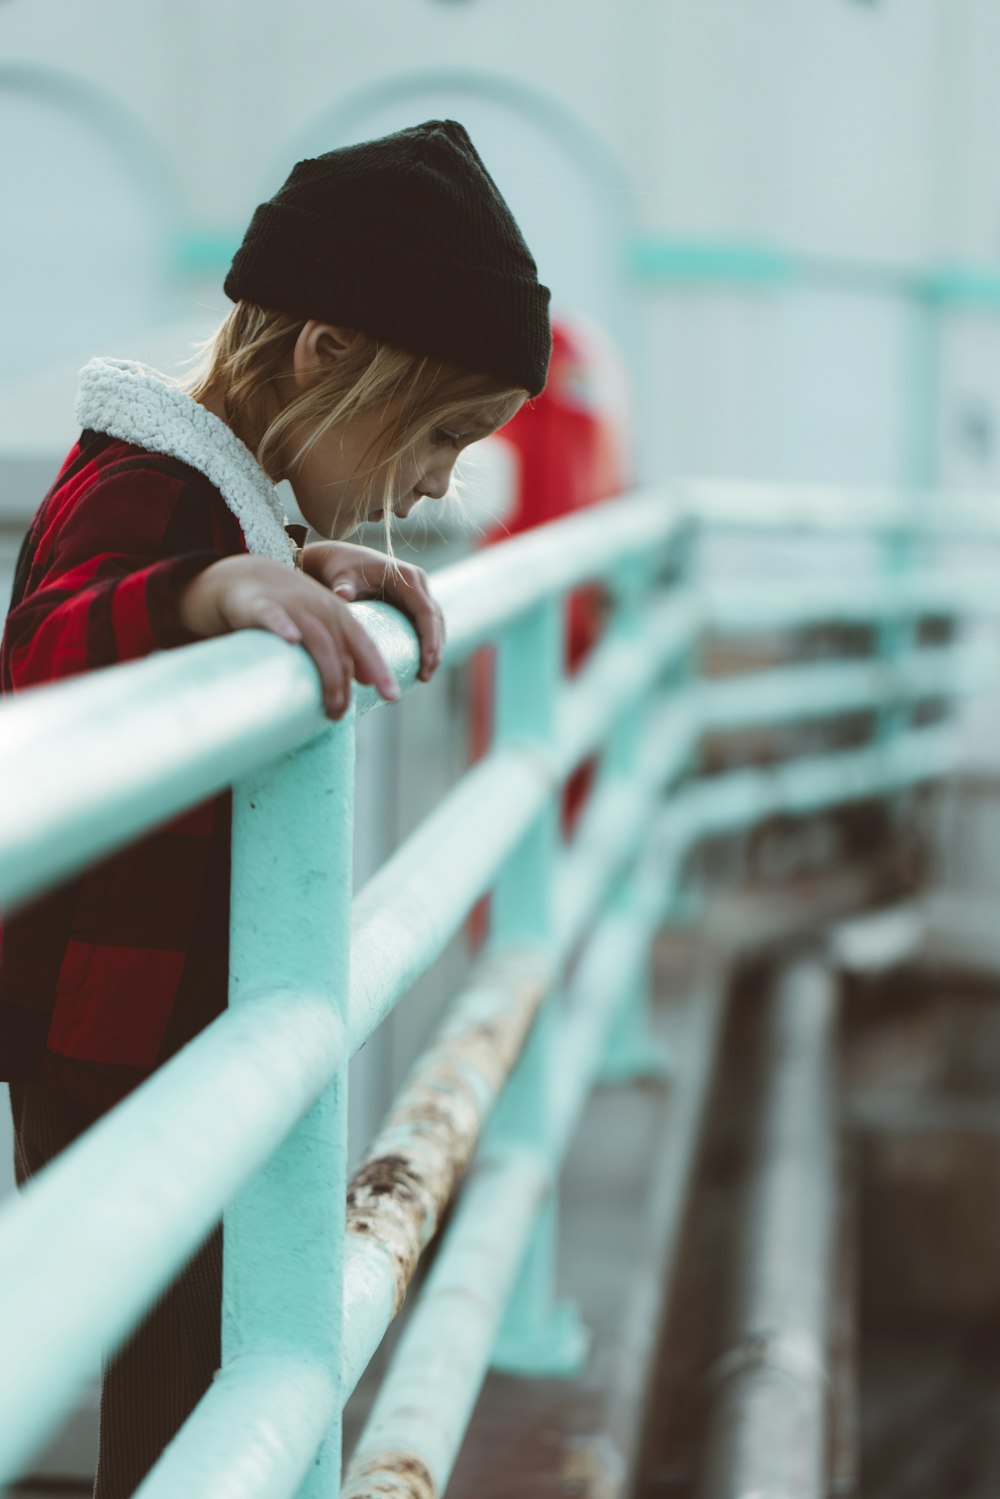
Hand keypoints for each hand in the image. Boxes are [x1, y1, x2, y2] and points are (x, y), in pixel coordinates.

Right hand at [178, 555, 400, 718]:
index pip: (366, 645)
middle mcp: (321, 609)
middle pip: (342, 650)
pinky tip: (291, 640)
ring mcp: (293, 606)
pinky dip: (284, 627)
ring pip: (317, 640)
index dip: (380, 670)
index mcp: (340, 615)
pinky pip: (275, 616)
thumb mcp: (325, 624)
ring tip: (329, 705)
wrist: (248, 576)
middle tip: (338, 716)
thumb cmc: (292, 608)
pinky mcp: (262, 606)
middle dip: (344, 685)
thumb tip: (367, 681)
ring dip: (326, 673)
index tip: (391, 698)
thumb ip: (347, 649)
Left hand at [301, 541, 444, 682]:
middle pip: (436, 620)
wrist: (342, 559)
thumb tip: (342, 594)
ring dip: (435, 650)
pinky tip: (421, 665)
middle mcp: (418, 582)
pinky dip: (427, 644)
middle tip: (425, 677)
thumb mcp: (342, 577)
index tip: (426, 662)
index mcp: (407, 577)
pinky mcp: (413, 601)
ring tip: (424, 676)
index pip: (426, 611)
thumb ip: (343, 585)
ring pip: (436, 624)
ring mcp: (418, 592)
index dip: (430, 638)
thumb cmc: (342, 569)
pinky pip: (427, 625)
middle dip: (434, 650)